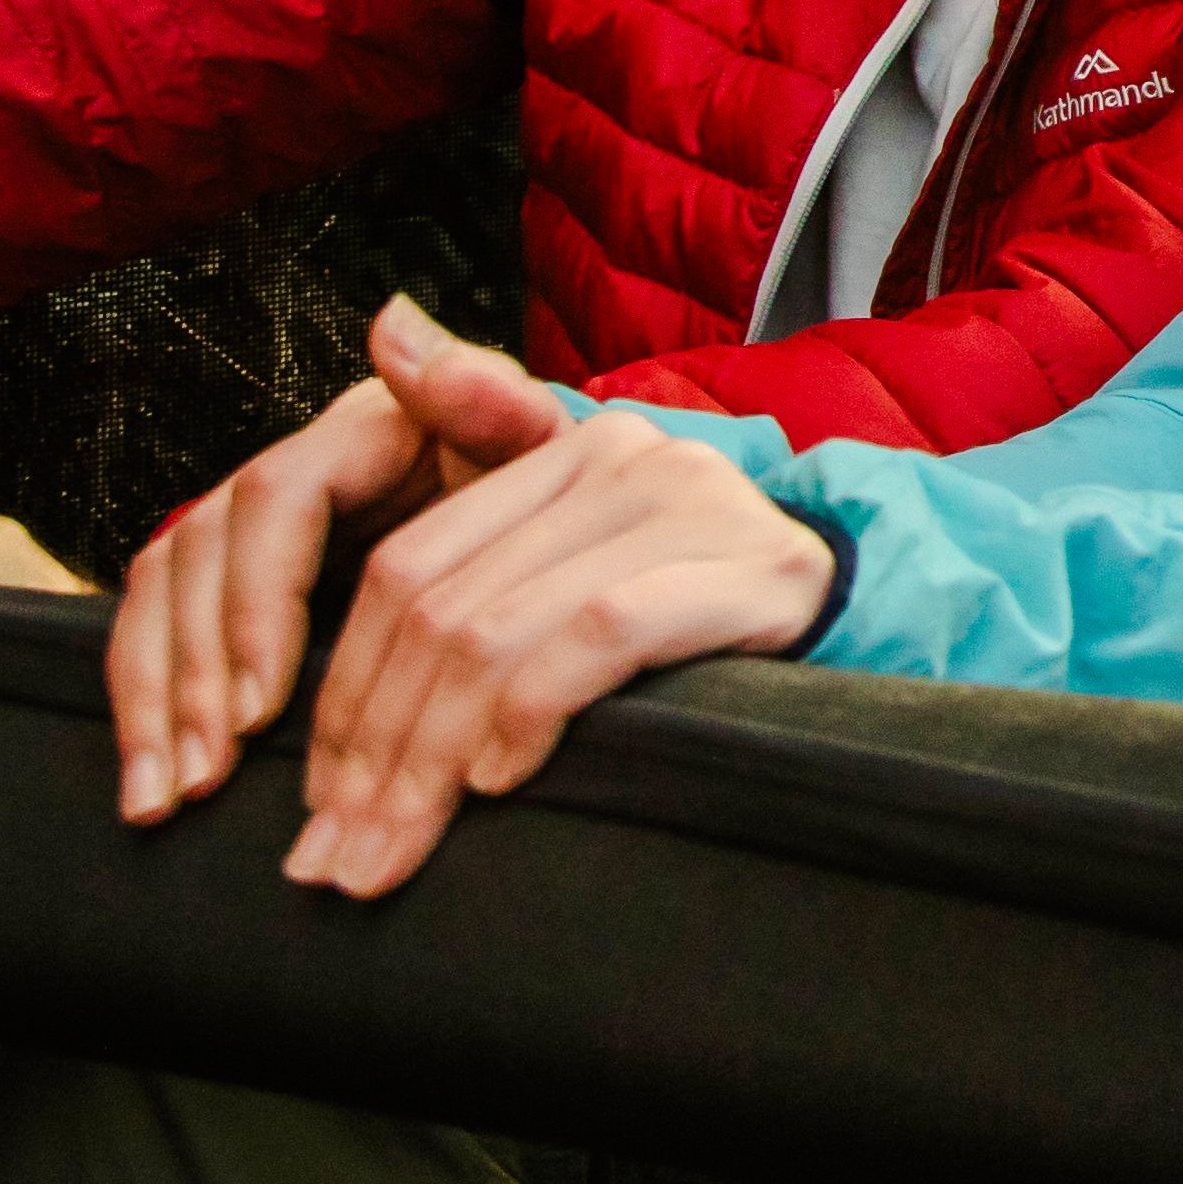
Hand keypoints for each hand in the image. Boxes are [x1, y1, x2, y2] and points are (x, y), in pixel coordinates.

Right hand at [108, 293, 568, 827]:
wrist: (557, 529)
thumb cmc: (550, 495)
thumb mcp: (535, 450)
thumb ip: (481, 394)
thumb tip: (393, 323)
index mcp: (356, 431)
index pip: (274, 502)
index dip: (258, 606)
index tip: (261, 705)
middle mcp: (287, 470)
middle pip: (196, 555)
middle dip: (190, 673)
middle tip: (205, 774)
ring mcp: (250, 524)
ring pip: (161, 597)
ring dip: (153, 701)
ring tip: (164, 797)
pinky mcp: (233, 580)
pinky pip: (161, 630)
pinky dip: (148, 705)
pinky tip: (154, 783)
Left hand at [275, 301, 828, 900]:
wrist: (861, 608)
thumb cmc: (694, 597)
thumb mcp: (573, 546)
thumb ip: (480, 457)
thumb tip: (387, 327)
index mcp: (565, 446)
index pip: (407, 564)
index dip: (345, 688)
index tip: (322, 799)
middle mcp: (623, 453)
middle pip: (438, 608)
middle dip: (375, 748)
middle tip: (340, 855)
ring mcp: (687, 506)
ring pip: (499, 633)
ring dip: (430, 763)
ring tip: (395, 849)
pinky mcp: (744, 570)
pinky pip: (597, 638)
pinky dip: (530, 716)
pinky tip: (500, 784)